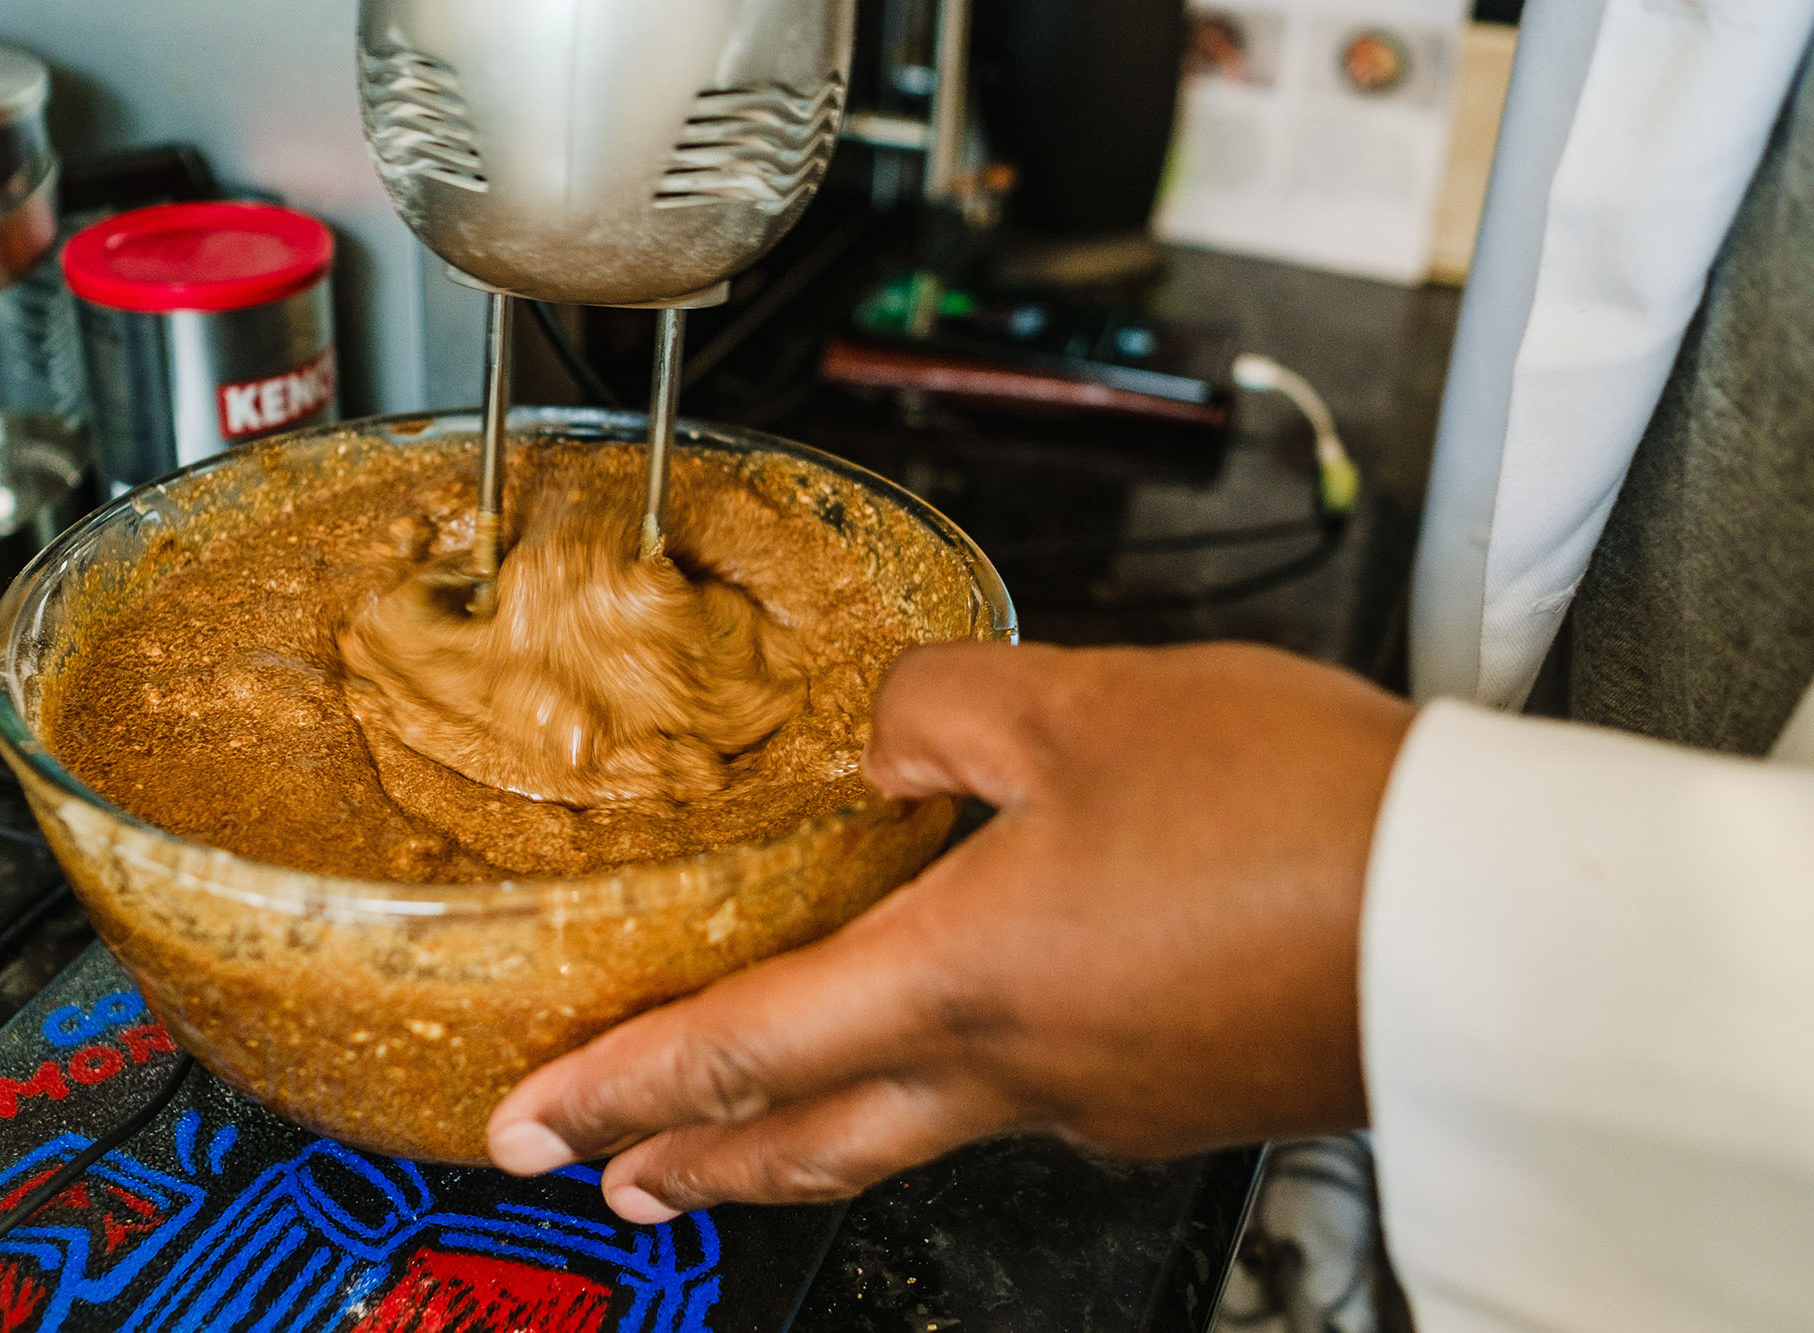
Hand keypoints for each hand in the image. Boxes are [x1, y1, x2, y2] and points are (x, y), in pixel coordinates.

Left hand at [485, 641, 1415, 1222]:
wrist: (1479, 920)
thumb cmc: (1297, 820)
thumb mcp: (1083, 706)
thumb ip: (940, 708)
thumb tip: (882, 731)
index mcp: (960, 979)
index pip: (736, 1053)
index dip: (618, 1088)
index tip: (531, 1124)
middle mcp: (1013, 1070)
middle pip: (805, 1142)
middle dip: (690, 1163)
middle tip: (615, 1181)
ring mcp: (1095, 1101)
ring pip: (909, 1128)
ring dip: (807, 1133)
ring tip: (747, 1138)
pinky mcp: (1168, 1093)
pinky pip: (1021, 1096)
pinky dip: (943, 1080)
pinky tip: (965, 1032)